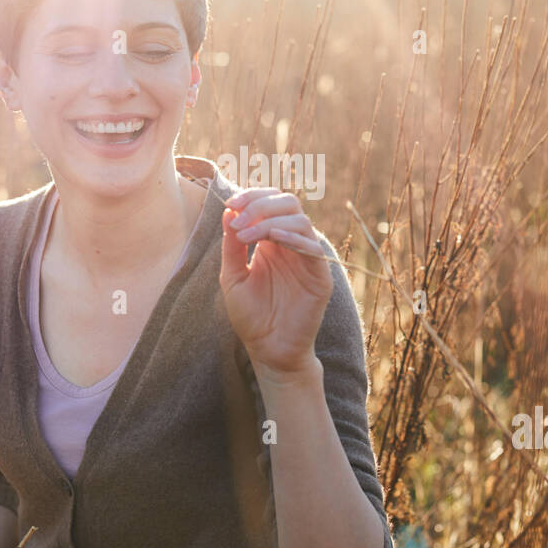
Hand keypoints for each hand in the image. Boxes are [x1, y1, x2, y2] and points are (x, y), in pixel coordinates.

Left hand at [219, 188, 334, 378]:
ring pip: (300, 220)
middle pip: (287, 203)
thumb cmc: (251, 316)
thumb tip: (228, 211)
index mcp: (272, 240)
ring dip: (270, 221)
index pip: (270, 202)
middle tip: (238, 219)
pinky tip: (272, 240)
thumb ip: (231, 246)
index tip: (230, 204)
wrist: (268, 350)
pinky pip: (312, 248)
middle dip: (260, 204)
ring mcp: (307, 258)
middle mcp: (292, 244)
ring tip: (246, 236)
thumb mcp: (233, 277)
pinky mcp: (320, 276)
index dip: (252, 196)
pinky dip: (293, 238)